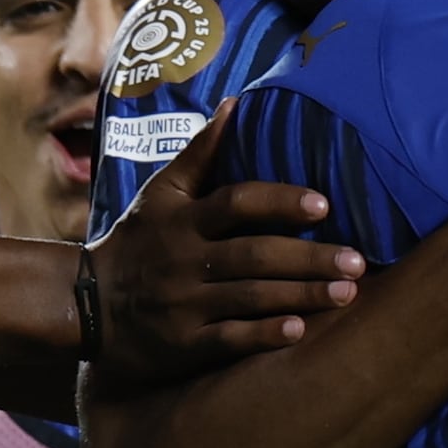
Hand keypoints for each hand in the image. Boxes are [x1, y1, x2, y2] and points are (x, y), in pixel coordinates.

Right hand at [87, 103, 364, 380]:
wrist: (88, 304)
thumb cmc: (138, 241)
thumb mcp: (161, 194)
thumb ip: (201, 152)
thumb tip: (236, 103)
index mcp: (182, 219)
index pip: (236, 203)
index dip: (279, 202)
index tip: (324, 206)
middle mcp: (184, 260)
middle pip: (254, 255)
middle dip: (309, 258)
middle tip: (358, 261)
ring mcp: (183, 304)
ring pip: (249, 298)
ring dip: (301, 296)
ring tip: (347, 294)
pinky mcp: (183, 344)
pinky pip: (228, 339)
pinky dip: (263, 335)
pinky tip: (299, 332)